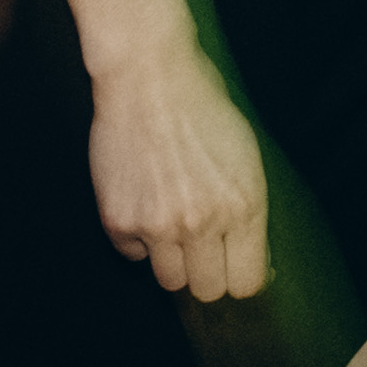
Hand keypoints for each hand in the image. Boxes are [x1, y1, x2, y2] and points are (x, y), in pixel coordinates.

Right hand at [83, 40, 269, 300]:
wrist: (150, 77)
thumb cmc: (204, 108)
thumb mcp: (246, 157)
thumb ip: (247, 212)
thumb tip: (248, 259)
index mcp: (244, 206)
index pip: (245, 283)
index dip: (238, 274)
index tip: (231, 264)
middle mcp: (203, 223)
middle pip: (206, 288)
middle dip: (205, 270)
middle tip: (199, 242)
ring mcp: (157, 225)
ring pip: (169, 280)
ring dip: (171, 257)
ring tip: (171, 217)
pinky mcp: (119, 221)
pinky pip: (132, 254)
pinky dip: (137, 237)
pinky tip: (143, 199)